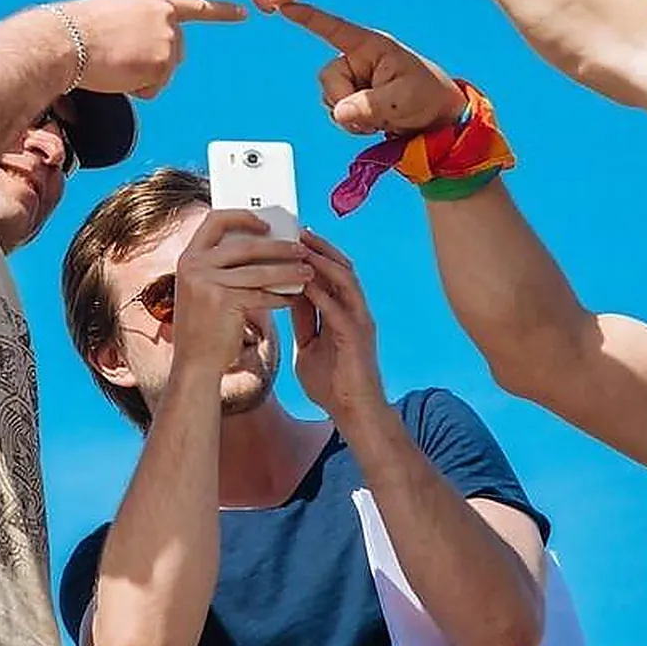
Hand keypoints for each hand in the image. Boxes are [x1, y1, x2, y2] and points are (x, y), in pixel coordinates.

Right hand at [60, 0, 245, 98]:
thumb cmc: (78, 26)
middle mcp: (167, 20)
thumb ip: (138, 22)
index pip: (196, 6)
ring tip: (114, 62)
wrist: (68, 38)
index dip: (221, 12)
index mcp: (155, 1)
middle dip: (153, 64)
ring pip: (162, 74)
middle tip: (120, 58)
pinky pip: (152, 89)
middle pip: (174, 54)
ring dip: (140, 76)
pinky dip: (135, 88)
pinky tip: (117, 73)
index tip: (244, 13)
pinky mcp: (163, 64)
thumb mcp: (114, 10)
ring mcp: (168, 42)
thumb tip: (137, 43)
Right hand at [171, 210, 311, 372]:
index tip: (266, 224)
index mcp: (188, 257)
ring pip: (259, 270)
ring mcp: (207, 282)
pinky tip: (295, 297)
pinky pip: (261, 293)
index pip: (215, 220)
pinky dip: (281, 295)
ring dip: (288, 270)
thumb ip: (221, 266)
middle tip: (301, 249)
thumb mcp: (202, 289)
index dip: (242, 216)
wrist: (194, 363)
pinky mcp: (224, 301)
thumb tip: (262, 244)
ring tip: (308, 272)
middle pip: (245, 244)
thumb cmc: (204, 326)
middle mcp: (194, 265)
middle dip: (278, 246)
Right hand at [280, 3, 464, 134]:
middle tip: (374, 114)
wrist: (439, 118)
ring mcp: (354, 81)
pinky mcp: (354, 99)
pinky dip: (351, 123)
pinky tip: (373, 123)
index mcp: (371, 46)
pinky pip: (336, 112)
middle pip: (328, 78)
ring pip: (330, 98)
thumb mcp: (403, 98)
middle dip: (345, 100)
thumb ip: (369, 105)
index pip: (334, 29)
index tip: (285, 6)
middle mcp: (358, 60)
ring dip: (350, 116)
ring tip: (379, 118)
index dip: (309, 18)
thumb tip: (339, 112)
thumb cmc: (429, 96)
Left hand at [290, 230, 384, 420]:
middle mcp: (355, 311)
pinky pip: (339, 307)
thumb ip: (303, 322)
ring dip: (322, 261)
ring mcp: (359, 321)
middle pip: (340, 267)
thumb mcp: (309, 346)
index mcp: (343, 312)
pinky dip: (322, 292)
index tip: (289, 237)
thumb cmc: (332, 385)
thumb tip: (287, 298)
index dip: (311, 254)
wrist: (353, 415)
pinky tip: (304, 282)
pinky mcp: (357, 336)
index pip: (328, 274)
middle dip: (318, 247)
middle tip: (296, 230)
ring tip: (301, 246)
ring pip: (344, 280)